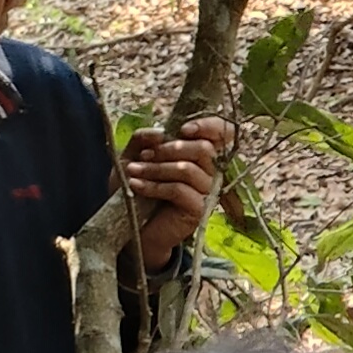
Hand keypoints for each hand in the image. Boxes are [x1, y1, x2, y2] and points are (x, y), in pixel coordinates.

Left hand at [121, 118, 228, 259]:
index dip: (209, 126)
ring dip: (157, 168)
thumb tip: (158, 131)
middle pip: (204, 149)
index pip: (220, 134)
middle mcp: (207, 172)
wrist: (131, 226)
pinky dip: (155, 186)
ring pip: (188, 170)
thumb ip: (142, 140)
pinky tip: (137, 186)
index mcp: (197, 155)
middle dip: (170, 148)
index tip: (183, 128)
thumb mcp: (132, 158)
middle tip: (145, 155)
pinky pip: (180, 190)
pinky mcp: (198, 209)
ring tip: (133, 172)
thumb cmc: (135, 190)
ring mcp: (205, 192)